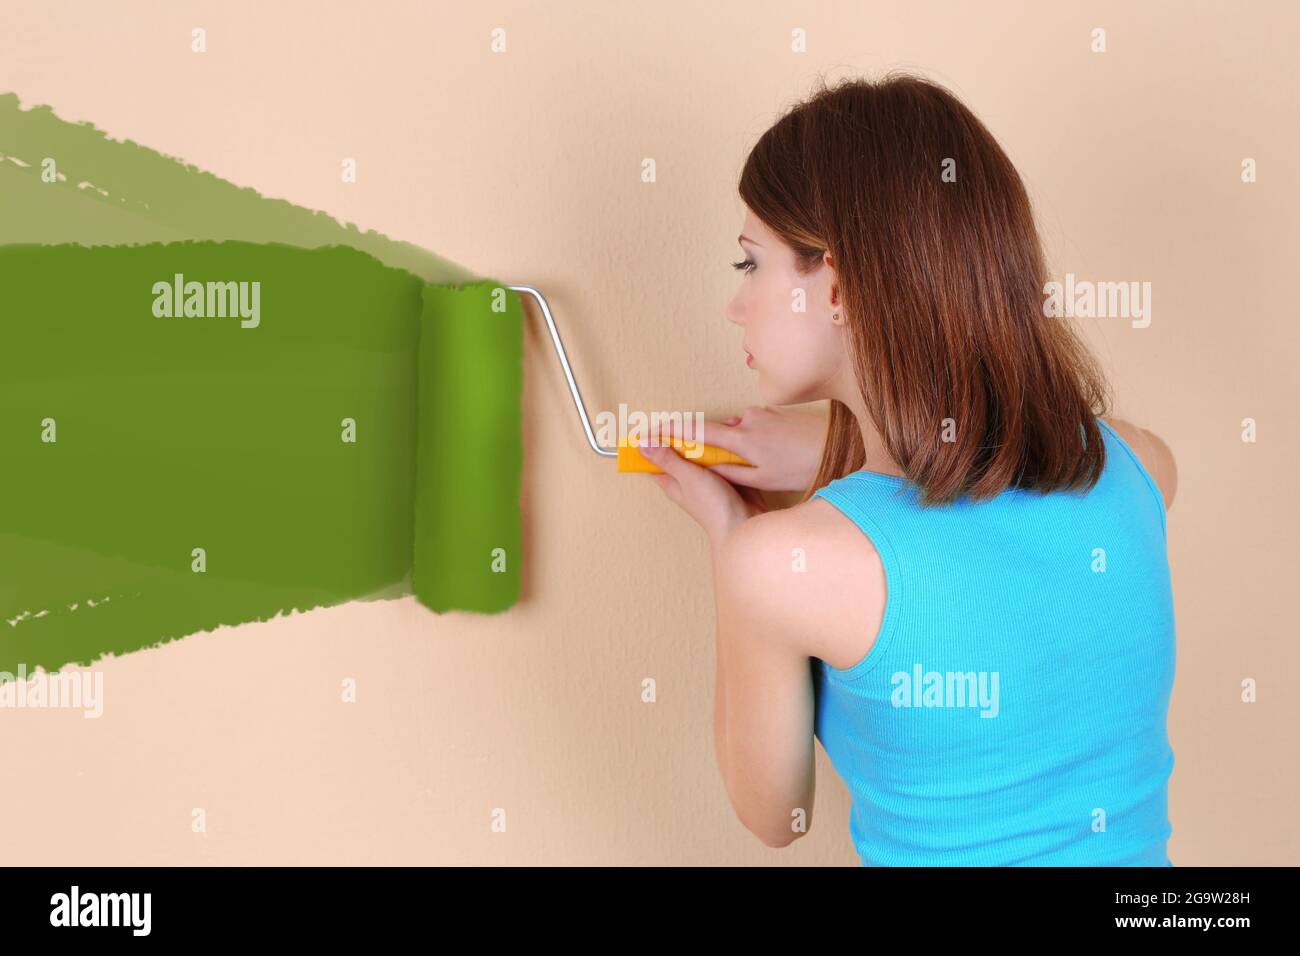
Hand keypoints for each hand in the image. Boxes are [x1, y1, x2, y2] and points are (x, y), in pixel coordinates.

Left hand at [640, 425, 767, 544]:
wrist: (745, 523)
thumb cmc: (713, 507)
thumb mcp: (687, 477)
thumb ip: (667, 459)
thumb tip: (642, 444)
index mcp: (673, 481)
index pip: (656, 460)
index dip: (654, 443)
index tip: (659, 426)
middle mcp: (689, 480)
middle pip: (682, 452)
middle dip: (688, 436)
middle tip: (695, 423)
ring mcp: (709, 478)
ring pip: (704, 453)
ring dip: (710, 441)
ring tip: (718, 429)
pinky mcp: (727, 477)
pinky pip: (723, 458)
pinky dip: (726, 449)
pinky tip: (731, 440)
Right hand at [669, 405, 827, 492]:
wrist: (837, 445)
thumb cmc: (802, 466)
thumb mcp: (762, 479)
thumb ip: (730, 472)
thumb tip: (708, 468)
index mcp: (741, 439)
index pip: (695, 433)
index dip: (670, 433)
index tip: (650, 434)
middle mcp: (747, 420)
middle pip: (718, 432)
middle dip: (720, 450)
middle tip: (737, 467)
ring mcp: (761, 412)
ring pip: (739, 430)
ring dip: (743, 446)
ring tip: (768, 463)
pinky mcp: (773, 410)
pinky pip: (754, 425)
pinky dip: (757, 439)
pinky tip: (777, 452)